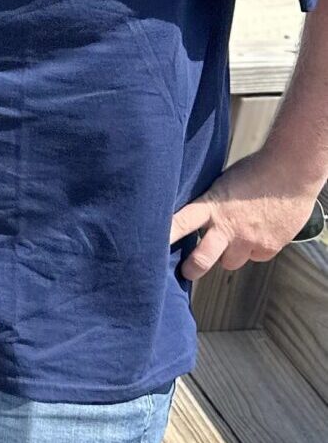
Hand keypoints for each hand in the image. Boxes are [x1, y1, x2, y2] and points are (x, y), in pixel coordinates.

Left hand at [170, 150, 320, 280]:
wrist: (292, 174)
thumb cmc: (256, 171)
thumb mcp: (223, 183)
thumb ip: (210, 202)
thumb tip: (198, 215)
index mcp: (212, 205)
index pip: (181, 222)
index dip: (166, 236)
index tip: (149, 245)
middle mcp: (228, 227)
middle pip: (202, 259)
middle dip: (192, 268)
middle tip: (186, 271)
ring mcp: (248, 241)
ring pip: (230, 262)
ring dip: (229, 254)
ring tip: (235, 236)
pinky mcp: (268, 248)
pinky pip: (255, 257)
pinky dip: (254, 249)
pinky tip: (259, 231)